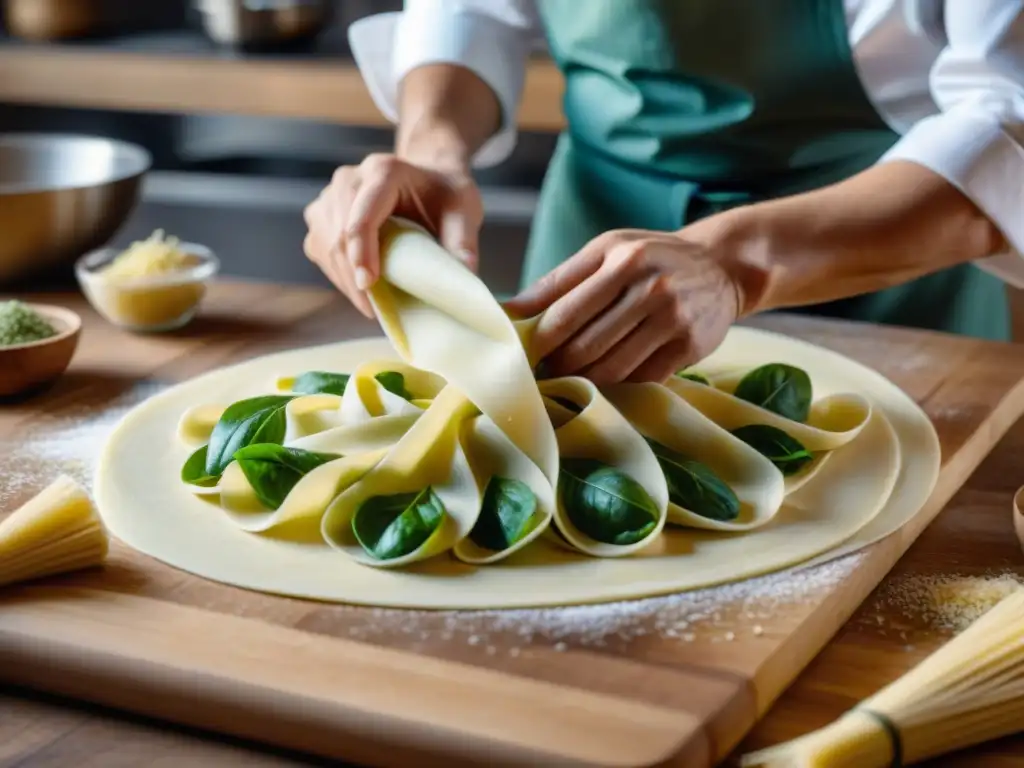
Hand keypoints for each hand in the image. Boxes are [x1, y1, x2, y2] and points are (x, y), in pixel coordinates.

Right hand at [303, 153, 482, 317]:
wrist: (426, 179)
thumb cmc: (444, 195)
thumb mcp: (464, 210)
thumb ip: (463, 240)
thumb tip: (464, 272)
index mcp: (384, 172)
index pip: (362, 216)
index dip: (362, 252)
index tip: (369, 285)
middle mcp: (349, 179)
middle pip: (338, 235)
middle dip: (353, 277)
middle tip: (376, 310)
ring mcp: (329, 197)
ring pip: (324, 245)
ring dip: (344, 280)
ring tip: (373, 304)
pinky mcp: (321, 216)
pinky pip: (320, 250)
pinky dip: (338, 275)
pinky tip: (362, 287)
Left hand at [504, 228, 749, 385]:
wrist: (722, 266)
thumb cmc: (651, 257)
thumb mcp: (607, 250)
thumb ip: (560, 280)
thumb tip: (511, 310)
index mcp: (621, 259)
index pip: (565, 311)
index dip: (537, 340)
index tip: (519, 354)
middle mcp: (649, 288)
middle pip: (585, 346)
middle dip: (556, 366)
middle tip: (542, 372)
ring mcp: (672, 320)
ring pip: (611, 369)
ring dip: (582, 381)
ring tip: (567, 380)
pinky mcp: (689, 348)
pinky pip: (640, 380)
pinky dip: (616, 387)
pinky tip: (603, 385)